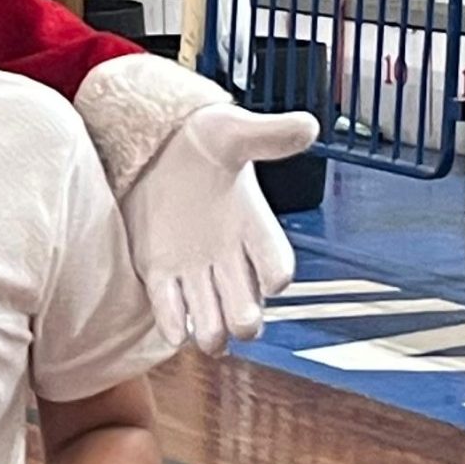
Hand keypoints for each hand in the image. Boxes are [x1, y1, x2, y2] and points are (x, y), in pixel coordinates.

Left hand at [121, 103, 315, 353]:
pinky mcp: (159, 271)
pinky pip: (168, 308)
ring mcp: (195, 268)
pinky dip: (172, 323)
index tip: (274, 282)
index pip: (277, 263)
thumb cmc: (202, 141)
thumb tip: (308, 126)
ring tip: (208, 336)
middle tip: (241, 322)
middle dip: (246, 318)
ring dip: (212, 331)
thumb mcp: (232, 132)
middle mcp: (229, 256)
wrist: (156, 146)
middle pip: (248, 304)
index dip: (278, 277)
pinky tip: (173, 330)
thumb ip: (267, 135)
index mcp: (253, 225)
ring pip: (211, 318)